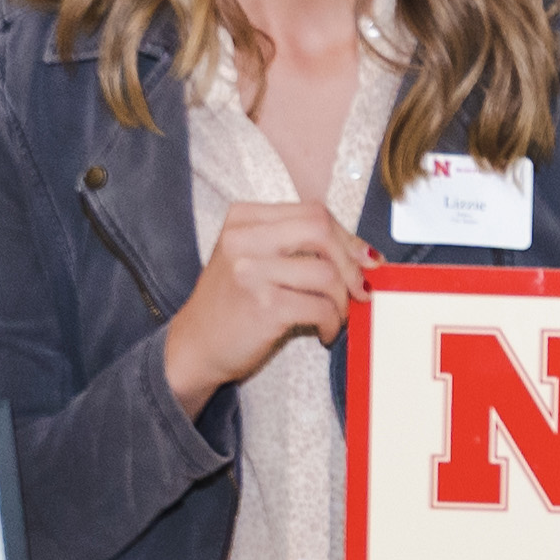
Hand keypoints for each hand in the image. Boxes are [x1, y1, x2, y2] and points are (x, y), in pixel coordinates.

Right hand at [163, 189, 361, 404]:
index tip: (363, 260)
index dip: (347, 237)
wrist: (195, 346)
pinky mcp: (265, 306)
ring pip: (327, 273)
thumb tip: (364, 254)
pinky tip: (324, 331)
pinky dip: (332, 322)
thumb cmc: (232, 304)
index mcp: (244, 218)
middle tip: (359, 288)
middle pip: (322, 230)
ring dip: (343, 300)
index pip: (313, 212)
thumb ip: (297, 246)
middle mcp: (244, 239)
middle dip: (351, 262)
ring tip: (336, 315)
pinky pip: (321, 307)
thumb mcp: (253, 259)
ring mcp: (252, 271)